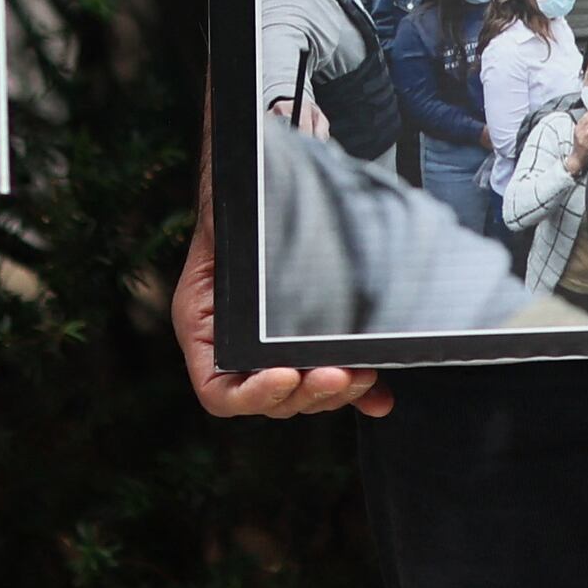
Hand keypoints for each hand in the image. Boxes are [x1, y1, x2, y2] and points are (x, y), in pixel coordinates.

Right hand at [172, 207, 390, 420]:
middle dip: (308, 393)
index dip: (254, 395)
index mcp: (206, 334)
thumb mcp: (225, 244)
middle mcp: (239, 351)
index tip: (286, 374)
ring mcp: (278, 351)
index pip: (221, 394)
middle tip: (338, 374)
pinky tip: (381, 399)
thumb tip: (270, 302)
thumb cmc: (237, 212)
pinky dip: (359, 393)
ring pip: (304, 396)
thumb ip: (238, 275)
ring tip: (362, 375)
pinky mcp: (314, 345)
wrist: (261, 186)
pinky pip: (333, 379)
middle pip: (272, 401)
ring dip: (336, 393)